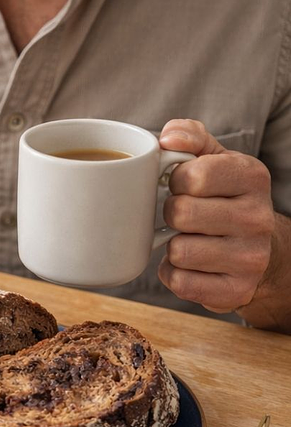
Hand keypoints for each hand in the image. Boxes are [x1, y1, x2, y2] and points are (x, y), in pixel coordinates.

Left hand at [157, 119, 274, 313]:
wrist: (258, 247)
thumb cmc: (224, 195)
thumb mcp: (213, 157)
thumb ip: (189, 136)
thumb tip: (167, 138)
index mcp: (252, 176)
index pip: (194, 176)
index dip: (176, 180)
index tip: (182, 184)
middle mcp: (258, 218)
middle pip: (182, 214)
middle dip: (171, 213)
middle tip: (182, 214)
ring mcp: (251, 259)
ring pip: (179, 251)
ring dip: (172, 245)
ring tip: (188, 238)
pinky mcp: (237, 291)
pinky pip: (181, 282)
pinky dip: (174, 273)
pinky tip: (190, 264)